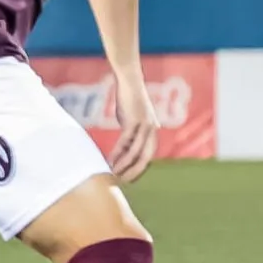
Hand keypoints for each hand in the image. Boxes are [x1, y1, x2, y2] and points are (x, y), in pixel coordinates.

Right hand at [108, 68, 159, 182]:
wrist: (129, 80)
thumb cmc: (127, 98)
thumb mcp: (130, 118)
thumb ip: (130, 133)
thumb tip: (124, 146)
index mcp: (153, 130)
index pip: (148, 155)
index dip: (139, 168)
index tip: (128, 178)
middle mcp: (152, 129)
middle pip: (146, 158)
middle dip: (134, 172)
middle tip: (123, 182)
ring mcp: (144, 125)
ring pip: (136, 152)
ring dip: (124, 165)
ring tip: (113, 174)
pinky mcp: (134, 121)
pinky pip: (126, 142)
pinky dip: (118, 153)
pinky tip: (110, 161)